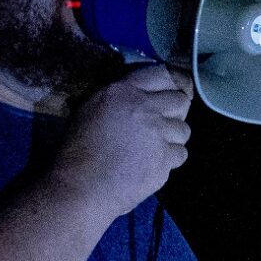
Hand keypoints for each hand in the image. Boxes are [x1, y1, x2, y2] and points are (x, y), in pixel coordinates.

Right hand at [51, 64, 190, 220]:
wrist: (81, 186)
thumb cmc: (76, 150)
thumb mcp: (90, 109)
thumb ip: (118, 99)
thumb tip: (136, 96)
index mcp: (124, 91)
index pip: (162, 74)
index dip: (171, 82)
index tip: (170, 92)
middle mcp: (146, 108)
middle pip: (180, 101)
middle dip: (176, 111)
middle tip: (164, 123)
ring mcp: (159, 134)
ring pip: (184, 129)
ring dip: (173, 137)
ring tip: (157, 147)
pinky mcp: (165, 159)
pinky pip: (181, 154)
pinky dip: (171, 159)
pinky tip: (154, 164)